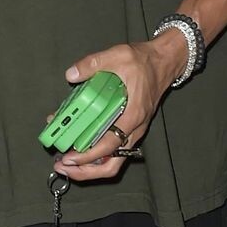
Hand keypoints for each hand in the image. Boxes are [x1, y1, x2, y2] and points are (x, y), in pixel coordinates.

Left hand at [53, 31, 185, 179]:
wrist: (164, 62)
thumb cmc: (145, 61)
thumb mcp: (118, 55)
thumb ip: (93, 63)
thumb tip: (71, 74)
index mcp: (132, 116)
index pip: (109, 146)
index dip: (87, 156)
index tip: (68, 158)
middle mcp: (134, 129)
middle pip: (111, 165)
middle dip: (85, 171)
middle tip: (62, 165)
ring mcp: (132, 131)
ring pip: (112, 161)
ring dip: (89, 165)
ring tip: (66, 161)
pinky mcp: (128, 127)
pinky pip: (112, 149)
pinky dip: (95, 153)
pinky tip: (78, 145)